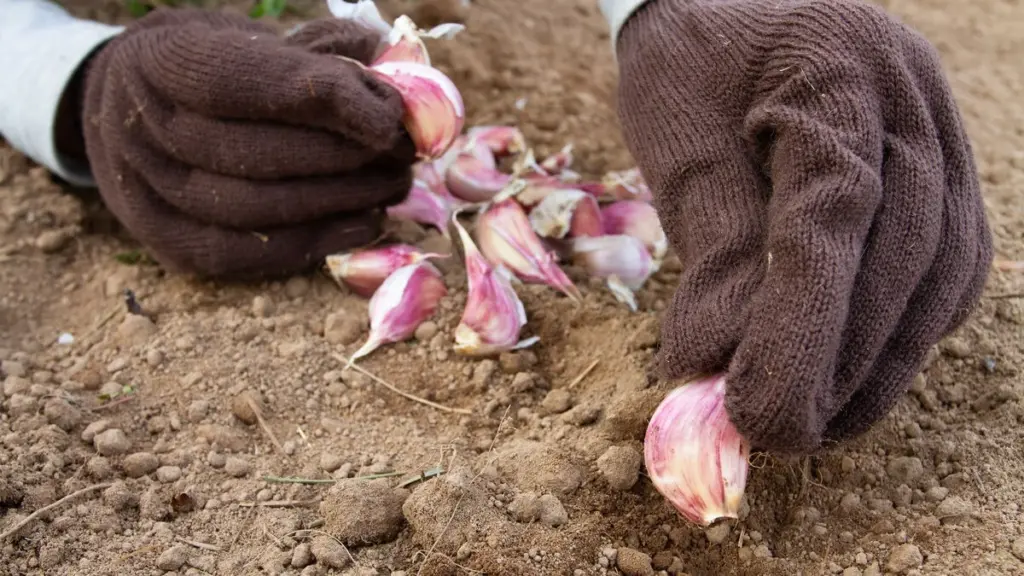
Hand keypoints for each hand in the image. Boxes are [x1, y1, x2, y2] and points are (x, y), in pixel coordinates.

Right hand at [81, 8, 415, 278]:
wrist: (137, 111)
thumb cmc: (222, 69)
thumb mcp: (264, 40)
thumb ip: (329, 51)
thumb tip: (403, 77)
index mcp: (163, 60)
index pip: (247, 83)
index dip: (325, 100)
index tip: (389, 117)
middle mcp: (141, 127)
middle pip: (253, 154)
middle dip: (343, 157)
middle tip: (403, 155)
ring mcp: (146, 192)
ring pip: (252, 210)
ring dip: (337, 202)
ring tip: (393, 185)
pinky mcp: (167, 244)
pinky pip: (246, 256)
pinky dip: (314, 243)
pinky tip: (366, 222)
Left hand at [612, 0, 992, 452]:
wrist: (722, 9)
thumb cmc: (687, 71)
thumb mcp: (679, 150)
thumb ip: (712, 256)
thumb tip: (714, 374)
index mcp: (838, 63)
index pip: (835, 208)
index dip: (800, 322)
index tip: (754, 408)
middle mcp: (910, 95)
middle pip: (904, 250)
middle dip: (841, 359)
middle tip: (778, 433)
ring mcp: (939, 133)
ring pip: (938, 271)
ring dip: (878, 363)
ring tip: (813, 425)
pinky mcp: (943, 177)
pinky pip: (941, 270)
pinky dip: (898, 335)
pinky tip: (849, 379)